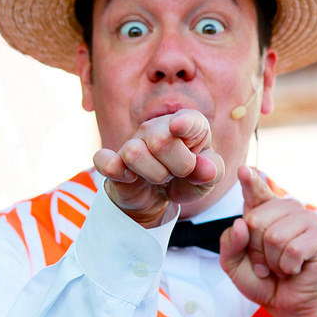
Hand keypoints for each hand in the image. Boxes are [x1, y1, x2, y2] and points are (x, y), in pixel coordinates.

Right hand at [93, 109, 224, 227]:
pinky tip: (129, 177)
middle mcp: (156, 127)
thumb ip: (212, 172)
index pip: (187, 119)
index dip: (183, 123)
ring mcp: (133, 143)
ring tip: (160, 176)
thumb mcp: (207, 179)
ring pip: (135, 153)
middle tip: (179, 172)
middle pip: (161, 141)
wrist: (160, 197)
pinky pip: (105, 161)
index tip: (178, 128)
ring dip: (154, 175)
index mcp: (186, 125)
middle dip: (177, 166)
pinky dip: (113, 169)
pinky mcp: (114, 162)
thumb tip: (205, 169)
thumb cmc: (187, 179)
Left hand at [220, 166, 316, 316]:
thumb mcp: (234, 265)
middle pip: (256, 220)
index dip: (250, 181)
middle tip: (265, 264)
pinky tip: (295, 269)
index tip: (244, 170)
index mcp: (266, 212)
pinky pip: (292, 249)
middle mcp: (287, 210)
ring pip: (274, 235)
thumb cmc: (265, 281)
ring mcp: (307, 220)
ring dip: (272, 261)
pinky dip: (287, 267)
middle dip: (255, 250)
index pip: (256, 191)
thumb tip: (240, 223)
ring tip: (280, 267)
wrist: (290, 306)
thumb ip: (229, 244)